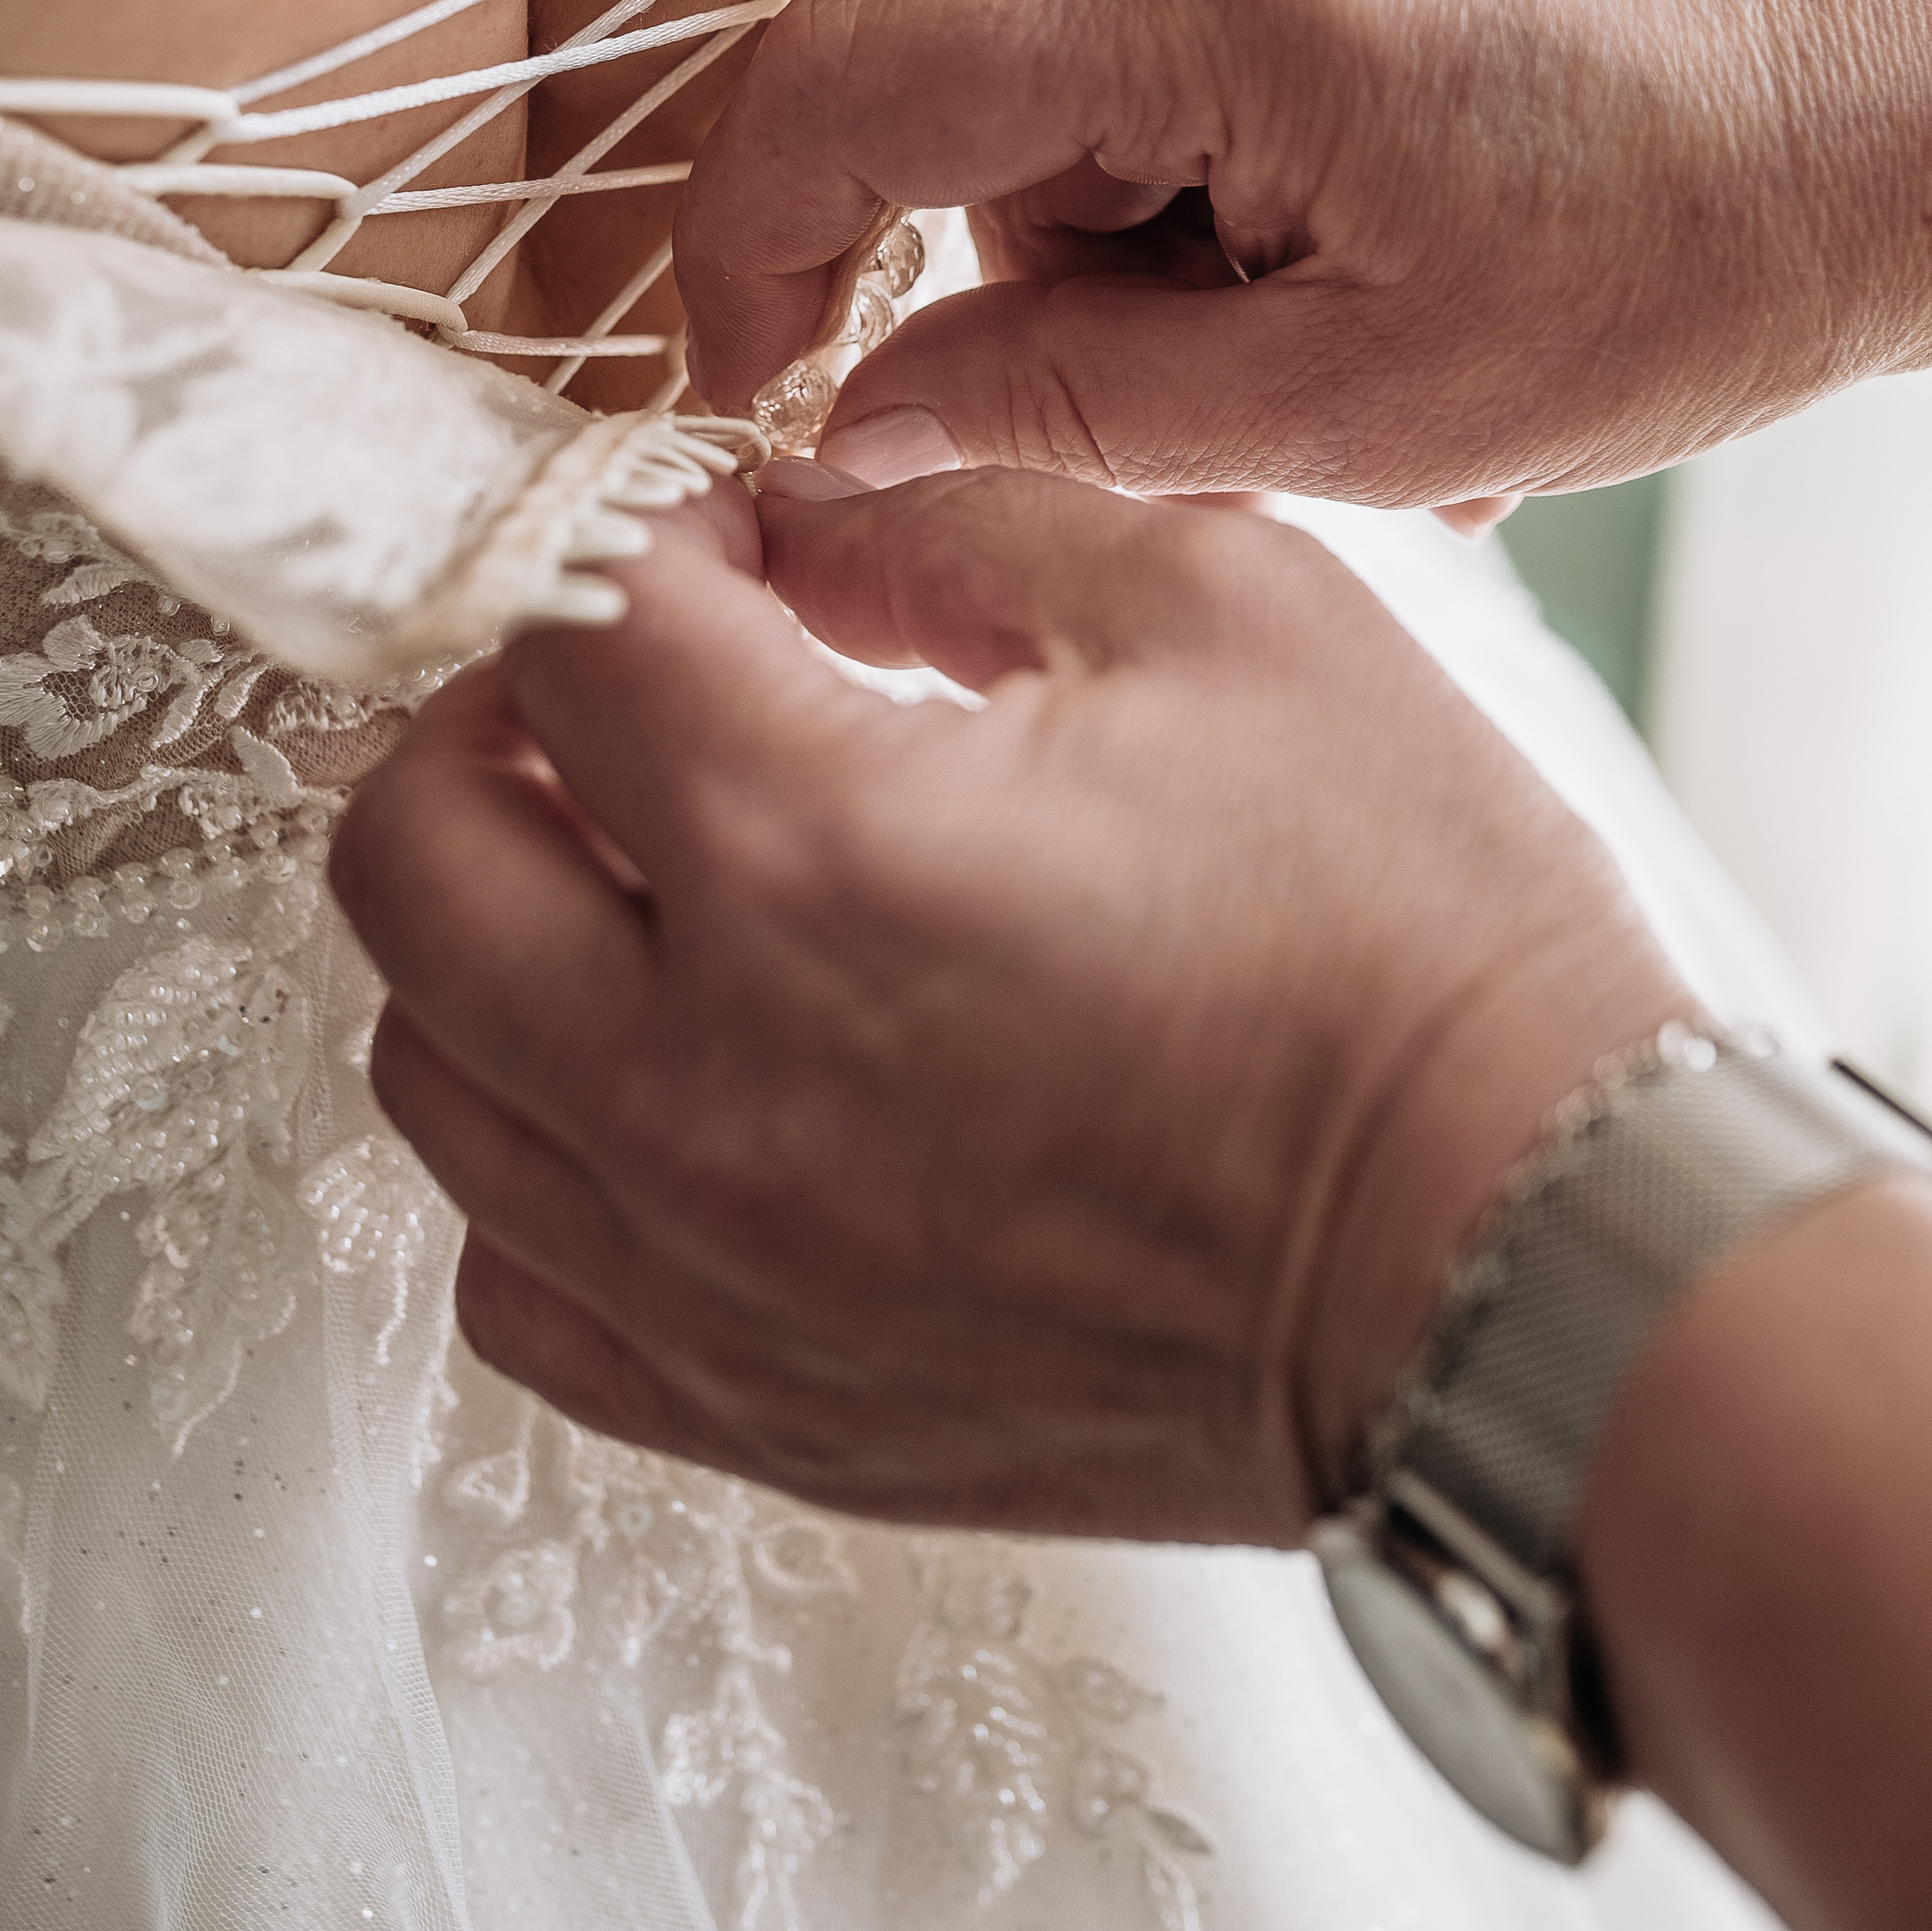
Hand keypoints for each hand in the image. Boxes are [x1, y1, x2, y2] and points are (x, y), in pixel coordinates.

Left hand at [330, 468, 1681, 1537]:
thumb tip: (791, 524)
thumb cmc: (1414, 945)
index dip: (649, 533)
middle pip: (407, 851)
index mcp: (820, 856)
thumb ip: (960, 519)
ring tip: (654, 876)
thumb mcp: (1224, 607)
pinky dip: (544, 1152)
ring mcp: (715, 1277)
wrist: (1524, 1265)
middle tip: (640, 692)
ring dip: (500, 926)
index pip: (572, 631)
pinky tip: (674, 1082)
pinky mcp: (758, 1411)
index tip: (740, 545)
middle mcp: (709, 1088)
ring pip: (427, 1065)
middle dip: (502, 718)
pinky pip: (513, 1275)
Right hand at [676, 0, 1931, 508]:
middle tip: (1226, 406)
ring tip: (1349, 340)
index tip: (746, 375)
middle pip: (972, 104)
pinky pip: (1161, 50)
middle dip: (1048, 284)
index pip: (853, 75)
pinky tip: (1359, 262)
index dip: (748, 237)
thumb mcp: (1357, 411)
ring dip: (1155, 255)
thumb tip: (851, 406)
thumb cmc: (1683, 266)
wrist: (1889, 125)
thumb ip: (1065, 406)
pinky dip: (1214, 188)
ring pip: (1071, 98)